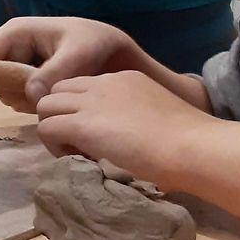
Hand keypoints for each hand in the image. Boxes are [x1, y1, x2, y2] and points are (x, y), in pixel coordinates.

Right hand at [0, 17, 150, 112]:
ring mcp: (19, 63)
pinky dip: (28, 103)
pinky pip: (15, 96)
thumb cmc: (95, 45)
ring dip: (19, 99)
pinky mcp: (27, 78)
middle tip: (31, 101)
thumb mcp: (78, 55)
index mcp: (17, 32)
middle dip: (7, 92)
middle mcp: (12, 47)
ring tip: (46, 97)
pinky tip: (47, 100)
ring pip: (2, 89)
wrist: (116, 53)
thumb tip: (30, 94)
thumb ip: (53, 73)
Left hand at [34, 71, 215, 182]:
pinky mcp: (82, 124)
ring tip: (76, 152)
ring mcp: (92, 102)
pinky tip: (77, 159)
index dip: (80, 110)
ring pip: (46, 106)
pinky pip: (47, 127)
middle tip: (78, 143)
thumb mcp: (157, 120)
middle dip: (60, 115)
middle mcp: (104, 84)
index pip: (84, 86)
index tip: (95, 135)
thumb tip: (125, 142)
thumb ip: (136, 122)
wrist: (194, 148)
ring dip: (54, 128)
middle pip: (59, 90)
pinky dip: (54, 145)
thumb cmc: (188, 144)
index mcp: (126, 80)